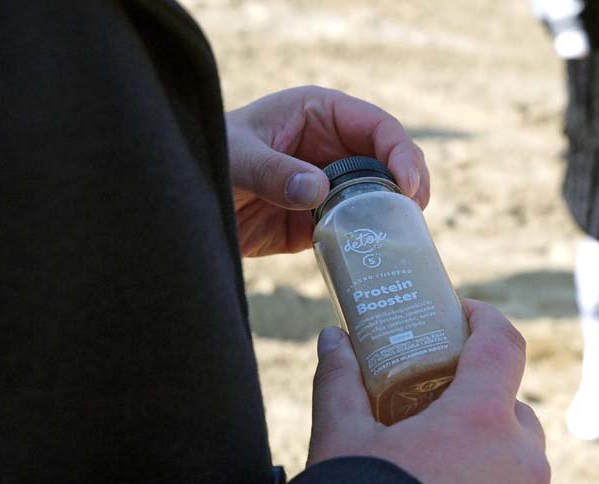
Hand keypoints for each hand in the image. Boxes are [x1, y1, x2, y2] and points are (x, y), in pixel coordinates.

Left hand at [225, 86, 428, 256]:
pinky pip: (355, 227)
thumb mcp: (234, 159)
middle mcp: (331, 147)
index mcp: (318, 114)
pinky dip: (370, 240)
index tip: (405, 184)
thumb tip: (319, 190)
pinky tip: (380, 254)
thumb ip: (273, 171)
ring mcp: (328, 185)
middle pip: (388, 161)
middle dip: (409, 182)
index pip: (376, 126)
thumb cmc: (205, 158)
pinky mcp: (319, 220)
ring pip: (377, 196)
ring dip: (394, 212)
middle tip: (415, 212)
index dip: (399, 151)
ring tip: (408, 234)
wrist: (182, 207)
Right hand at [308, 300, 549, 483]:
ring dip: (487, 456)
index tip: (462, 314)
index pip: (502, 345)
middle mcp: (521, 466)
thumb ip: (340, 382)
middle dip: (478, 400)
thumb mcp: (340, 440)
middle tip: (436, 404)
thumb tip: (333, 340)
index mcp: (480, 423)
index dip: (484, 319)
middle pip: (511, 410)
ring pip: (518, 465)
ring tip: (437, 468)